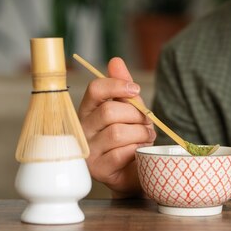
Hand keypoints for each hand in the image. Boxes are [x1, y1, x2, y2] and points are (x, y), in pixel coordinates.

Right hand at [78, 57, 155, 197]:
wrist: (136, 170)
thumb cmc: (131, 137)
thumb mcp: (131, 109)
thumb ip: (124, 87)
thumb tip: (115, 60)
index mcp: (88, 110)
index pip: (95, 89)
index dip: (117, 85)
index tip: (135, 90)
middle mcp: (83, 129)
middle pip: (110, 111)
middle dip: (136, 116)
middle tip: (147, 124)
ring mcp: (88, 151)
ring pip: (117, 132)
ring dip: (140, 134)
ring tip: (145, 138)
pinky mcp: (98, 169)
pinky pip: (121, 152)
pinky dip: (136, 150)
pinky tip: (138, 152)